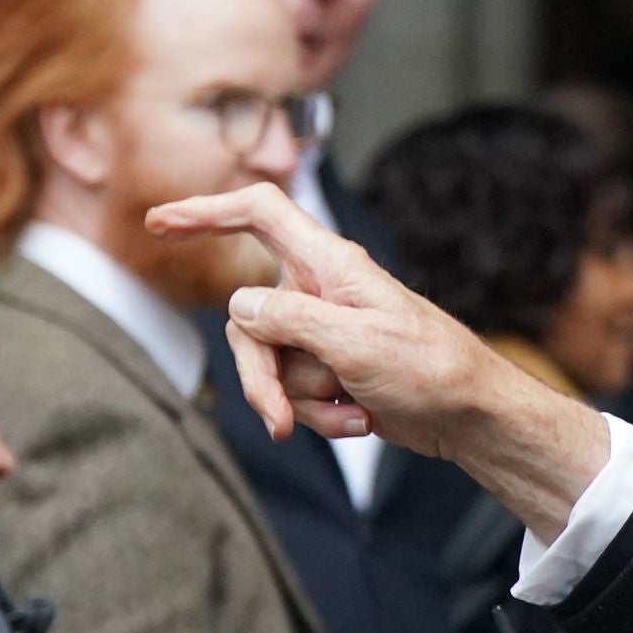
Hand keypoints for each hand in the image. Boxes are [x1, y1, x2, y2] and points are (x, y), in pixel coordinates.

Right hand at [146, 181, 613, 536]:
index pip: (261, 214)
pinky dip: (321, 414)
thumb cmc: (433, 371)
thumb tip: (237, 304)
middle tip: (279, 417)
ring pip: (268, 362)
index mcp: (331, 266)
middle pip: (245, 318)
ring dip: (303, 401)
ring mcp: (324, 331)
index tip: (159, 223)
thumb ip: (290, 319)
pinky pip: (293, 391)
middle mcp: (322, 291)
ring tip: (356, 411)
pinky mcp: (331, 368)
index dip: (207, 212)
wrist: (473, 420)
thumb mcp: (356, 342)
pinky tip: (363, 419)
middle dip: (261, 375)